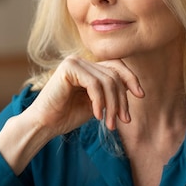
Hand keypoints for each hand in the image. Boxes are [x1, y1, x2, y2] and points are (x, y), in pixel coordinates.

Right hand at [25, 56, 144, 135]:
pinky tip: (97, 116)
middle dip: (122, 100)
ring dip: (112, 105)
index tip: (140, 95)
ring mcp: (74, 62)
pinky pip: (94, 84)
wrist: (44, 124)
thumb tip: (133, 88)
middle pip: (114, 75)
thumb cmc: (67, 116)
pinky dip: (99, 102)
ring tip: (110, 124)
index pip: (116, 66)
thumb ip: (111, 93)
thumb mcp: (96, 103)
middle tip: (123, 120)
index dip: (131, 78)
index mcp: (88, 67)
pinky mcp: (68, 68)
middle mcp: (81, 61)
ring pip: (107, 81)